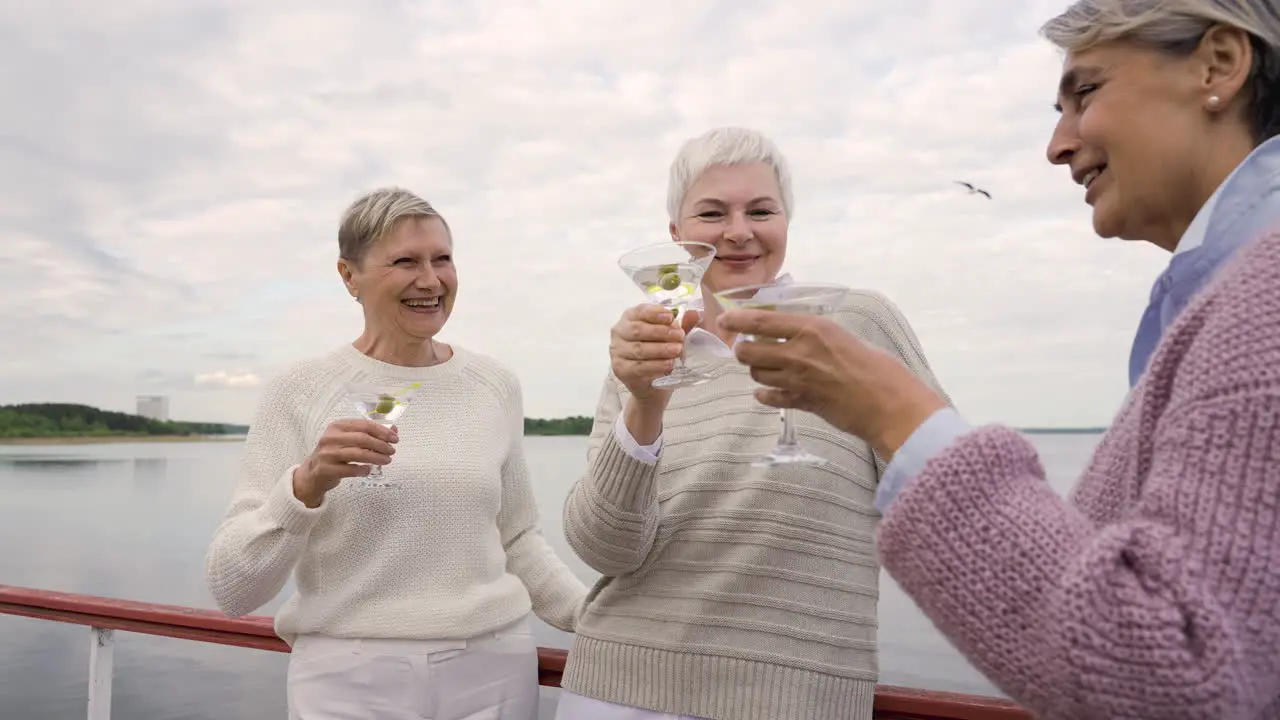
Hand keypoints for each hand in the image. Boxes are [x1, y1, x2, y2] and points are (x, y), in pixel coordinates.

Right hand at [293, 419, 398, 506]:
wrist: (312, 473)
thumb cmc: (334, 454)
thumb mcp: (349, 440)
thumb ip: (370, 434)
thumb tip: (394, 430)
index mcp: (337, 426)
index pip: (364, 425)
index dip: (382, 431)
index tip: (395, 438)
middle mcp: (331, 438)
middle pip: (362, 439)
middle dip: (381, 445)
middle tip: (392, 451)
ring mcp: (327, 453)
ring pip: (358, 454)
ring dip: (376, 457)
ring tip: (387, 460)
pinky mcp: (326, 469)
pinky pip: (350, 469)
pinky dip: (362, 470)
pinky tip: (369, 470)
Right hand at [609, 303, 700, 404]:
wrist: (652, 386)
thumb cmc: (659, 355)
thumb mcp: (672, 338)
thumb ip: (681, 326)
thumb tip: (694, 314)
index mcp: (630, 318)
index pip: (640, 311)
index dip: (655, 313)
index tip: (671, 316)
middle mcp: (619, 333)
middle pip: (638, 329)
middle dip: (661, 332)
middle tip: (680, 336)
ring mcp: (617, 352)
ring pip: (639, 349)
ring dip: (660, 349)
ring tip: (677, 350)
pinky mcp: (620, 370)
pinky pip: (638, 367)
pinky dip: (655, 366)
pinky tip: (668, 365)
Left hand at [717, 309, 944, 458]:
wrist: (889, 402)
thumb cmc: (874, 364)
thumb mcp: (840, 334)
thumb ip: (812, 333)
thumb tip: (788, 330)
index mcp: (810, 329)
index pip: (760, 320)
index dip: (736, 320)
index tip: (723, 320)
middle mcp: (798, 352)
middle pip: (748, 350)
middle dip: (742, 349)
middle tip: (747, 348)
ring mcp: (797, 380)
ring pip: (756, 374)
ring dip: (756, 370)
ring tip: (766, 367)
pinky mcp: (800, 403)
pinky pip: (769, 397)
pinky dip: (765, 394)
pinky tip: (768, 392)